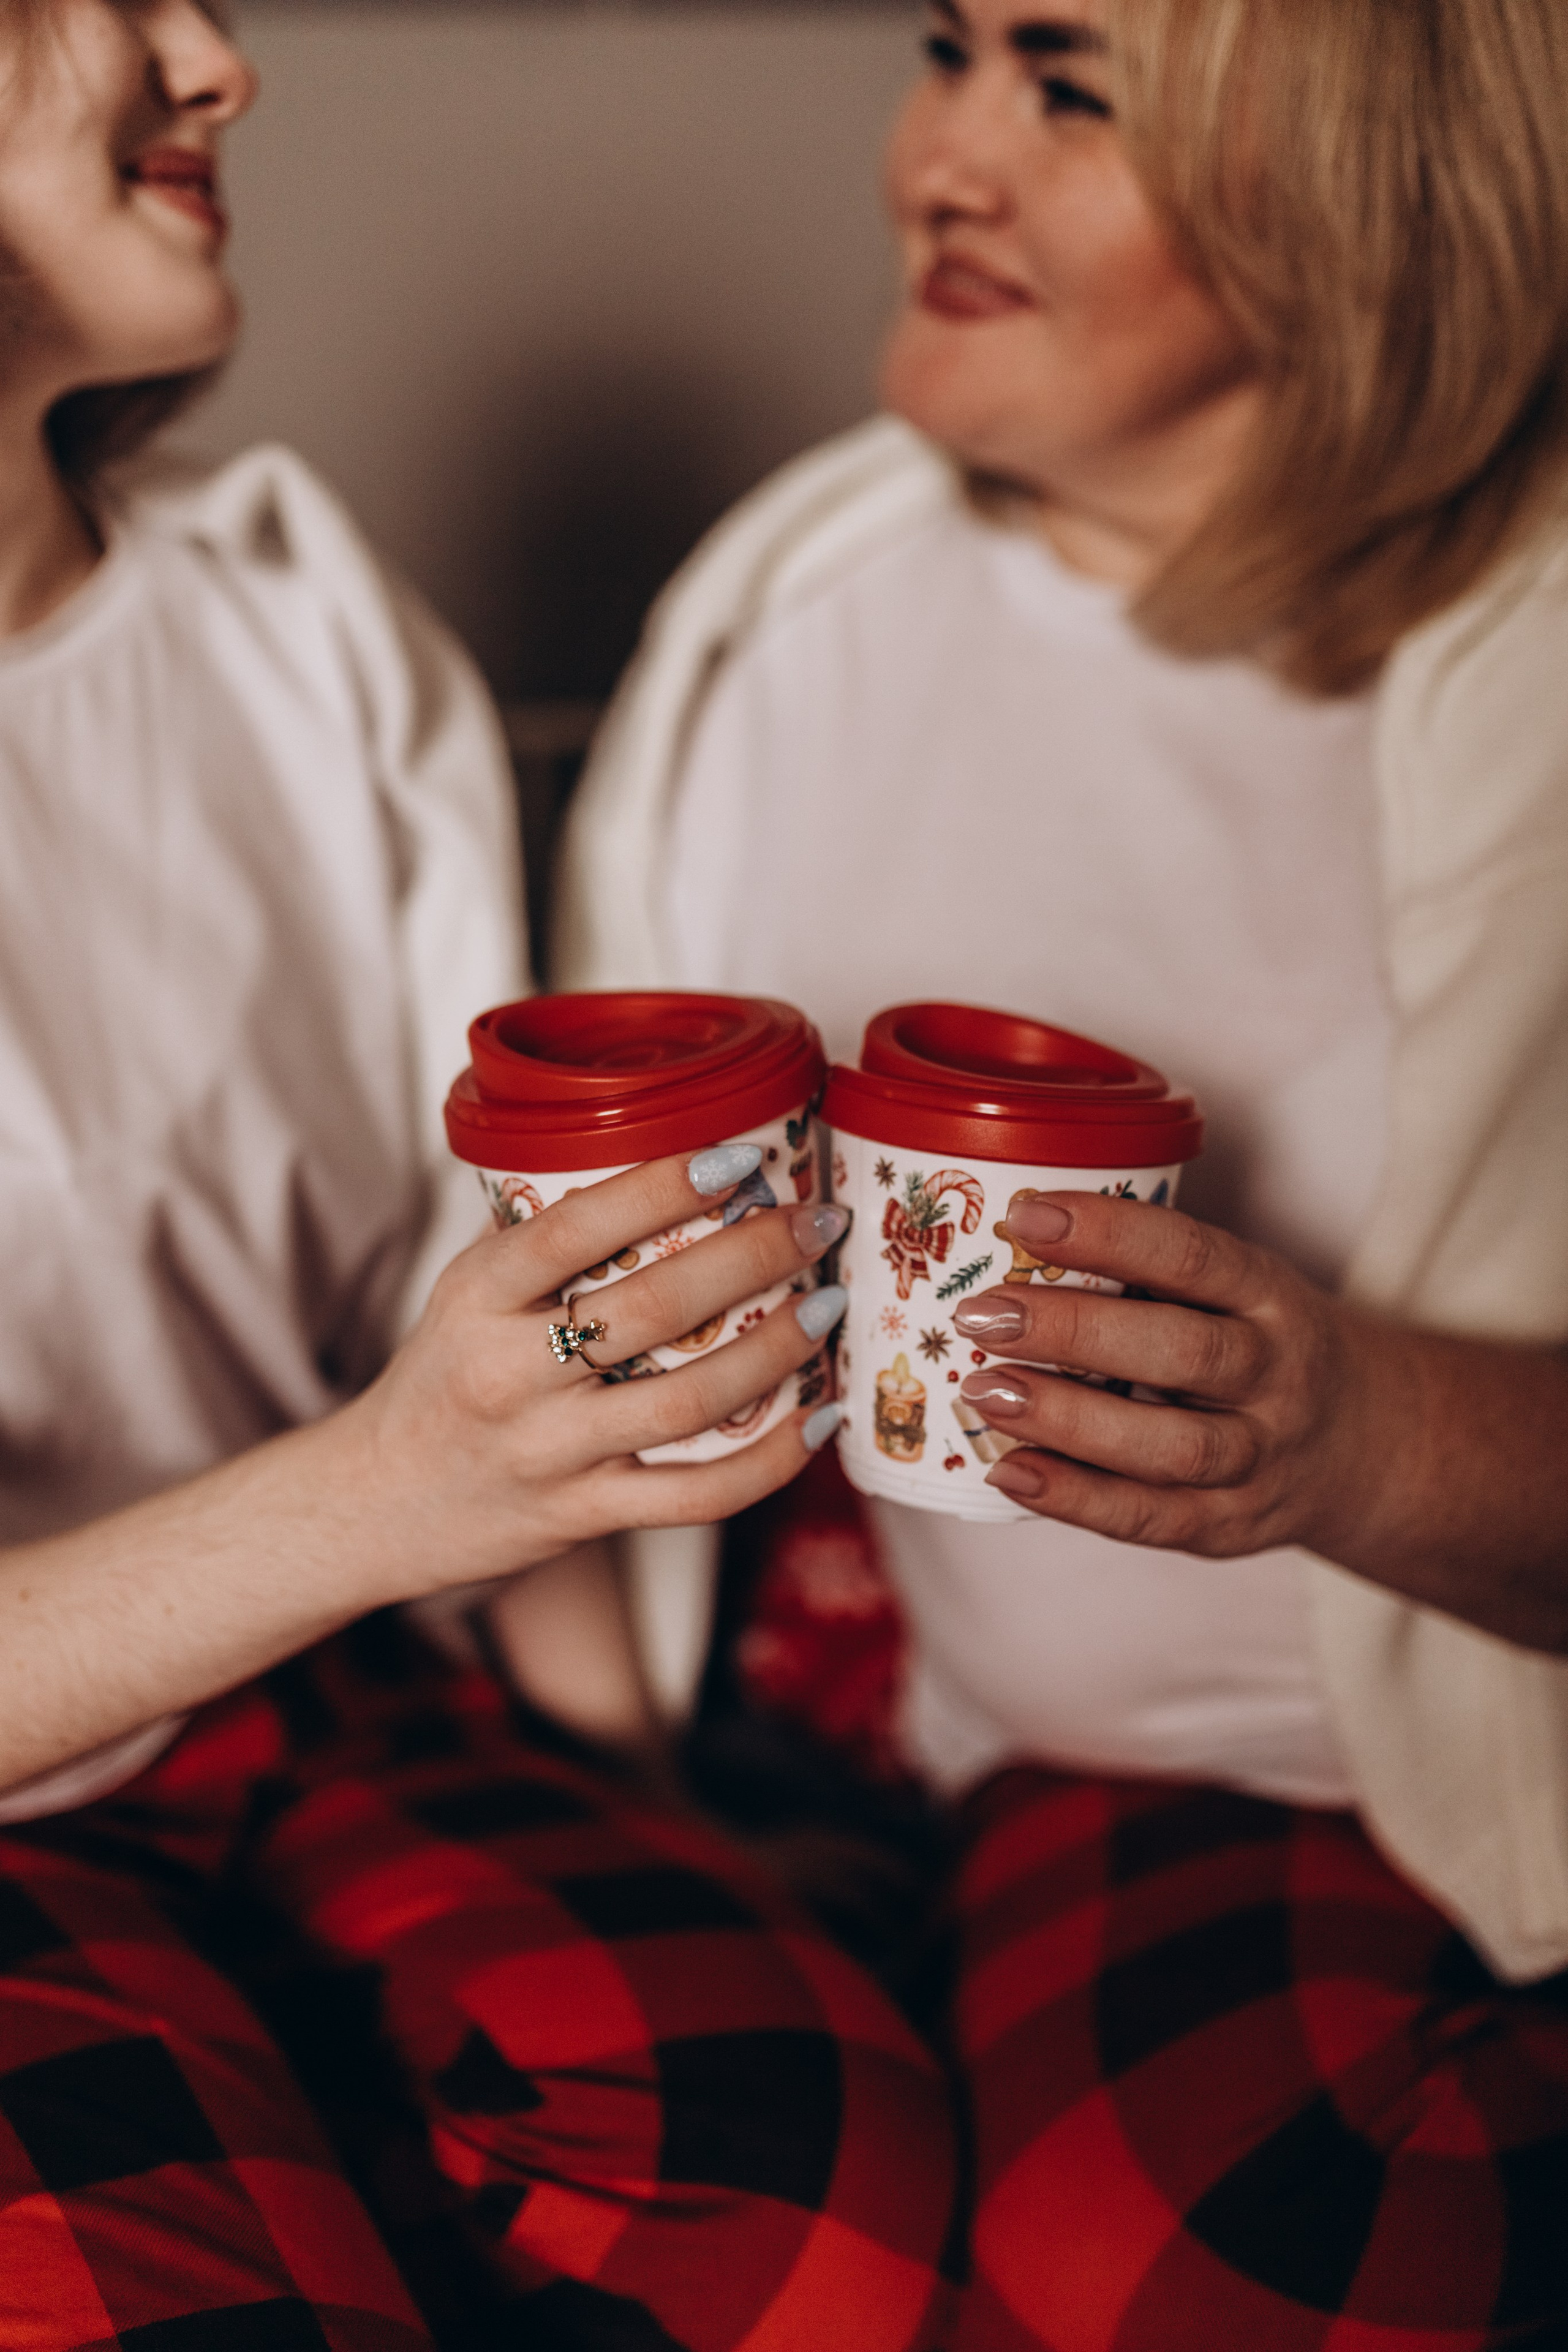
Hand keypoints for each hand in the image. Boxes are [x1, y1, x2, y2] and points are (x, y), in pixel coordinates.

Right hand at [350, 1149, 846, 1599]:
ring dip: (779, 1349)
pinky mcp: (584, 1513)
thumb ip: (545, 1238)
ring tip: (829, 1306)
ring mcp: (550, 1450)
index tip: (740, 1158)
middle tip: (817, 1222)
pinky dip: (773, 1460)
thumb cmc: (445, 1376)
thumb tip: (665, 1162)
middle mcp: (511, 1371)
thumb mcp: (468, 1290)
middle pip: (654, 1306)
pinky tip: (822, 1420)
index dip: (666, 1185)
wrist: (379, 1502)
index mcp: (480, 1295)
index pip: (577, 1225)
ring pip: (690, 1399)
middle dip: (754, 1255)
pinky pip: (697, 1494)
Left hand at [952, 1188, 1376, 1559]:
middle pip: (1183, 1353)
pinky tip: (1010, 1470)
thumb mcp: (1236, 1289)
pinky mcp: (1230, 1525)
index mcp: (1271, 1297)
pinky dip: (1075, 1499)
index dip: (1110, 1233)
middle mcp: (1276, 1376)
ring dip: (1068, 1420)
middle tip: (984, 1314)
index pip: (1194, 1256)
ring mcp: (1259, 1459)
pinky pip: (1151, 1517)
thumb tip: (1007, 1244)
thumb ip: (1151, 1275)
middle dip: (1075, 1331)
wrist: (1362, 1444)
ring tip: (983, 1390)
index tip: (1028, 1215)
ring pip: (1170, 1447)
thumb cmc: (1257, 1345)